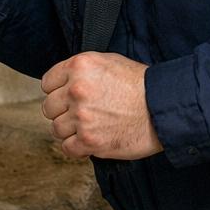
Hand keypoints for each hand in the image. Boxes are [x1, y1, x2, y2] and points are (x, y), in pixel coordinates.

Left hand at [40, 53, 162, 159]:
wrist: (162, 107)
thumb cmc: (141, 84)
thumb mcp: (109, 62)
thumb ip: (82, 70)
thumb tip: (63, 82)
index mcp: (79, 66)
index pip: (48, 83)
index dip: (58, 91)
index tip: (68, 97)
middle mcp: (76, 90)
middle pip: (49, 107)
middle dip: (63, 111)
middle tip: (81, 114)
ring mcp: (81, 116)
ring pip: (56, 129)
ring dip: (70, 131)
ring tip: (90, 127)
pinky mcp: (89, 141)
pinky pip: (67, 148)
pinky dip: (77, 147)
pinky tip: (90, 140)